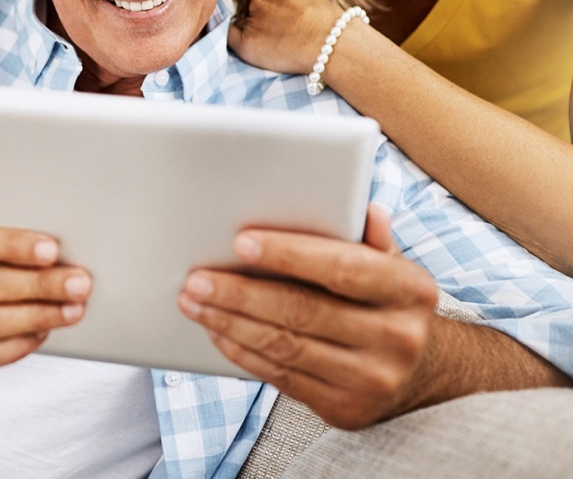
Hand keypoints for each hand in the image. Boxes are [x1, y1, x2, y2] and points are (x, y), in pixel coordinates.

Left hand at [178, 205, 437, 428]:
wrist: (422, 373)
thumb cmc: (388, 300)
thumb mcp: (392, 262)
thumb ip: (369, 236)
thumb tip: (360, 207)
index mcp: (409, 289)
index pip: (342, 267)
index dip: (290, 254)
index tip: (242, 241)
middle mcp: (396, 337)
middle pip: (303, 311)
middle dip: (241, 293)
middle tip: (197, 278)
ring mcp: (371, 379)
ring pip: (285, 346)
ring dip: (231, 323)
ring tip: (195, 302)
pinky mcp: (346, 409)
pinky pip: (282, 377)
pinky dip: (243, 352)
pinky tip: (218, 332)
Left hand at [228, 0, 338, 74]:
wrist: (332, 44)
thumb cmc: (331, 25)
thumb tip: (287, 9)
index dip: (272, 11)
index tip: (283, 23)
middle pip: (252, 10)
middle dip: (262, 22)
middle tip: (280, 38)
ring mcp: (252, 20)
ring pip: (242, 26)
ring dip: (253, 35)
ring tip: (275, 48)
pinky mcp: (246, 42)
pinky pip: (231, 40)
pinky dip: (239, 45)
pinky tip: (255, 51)